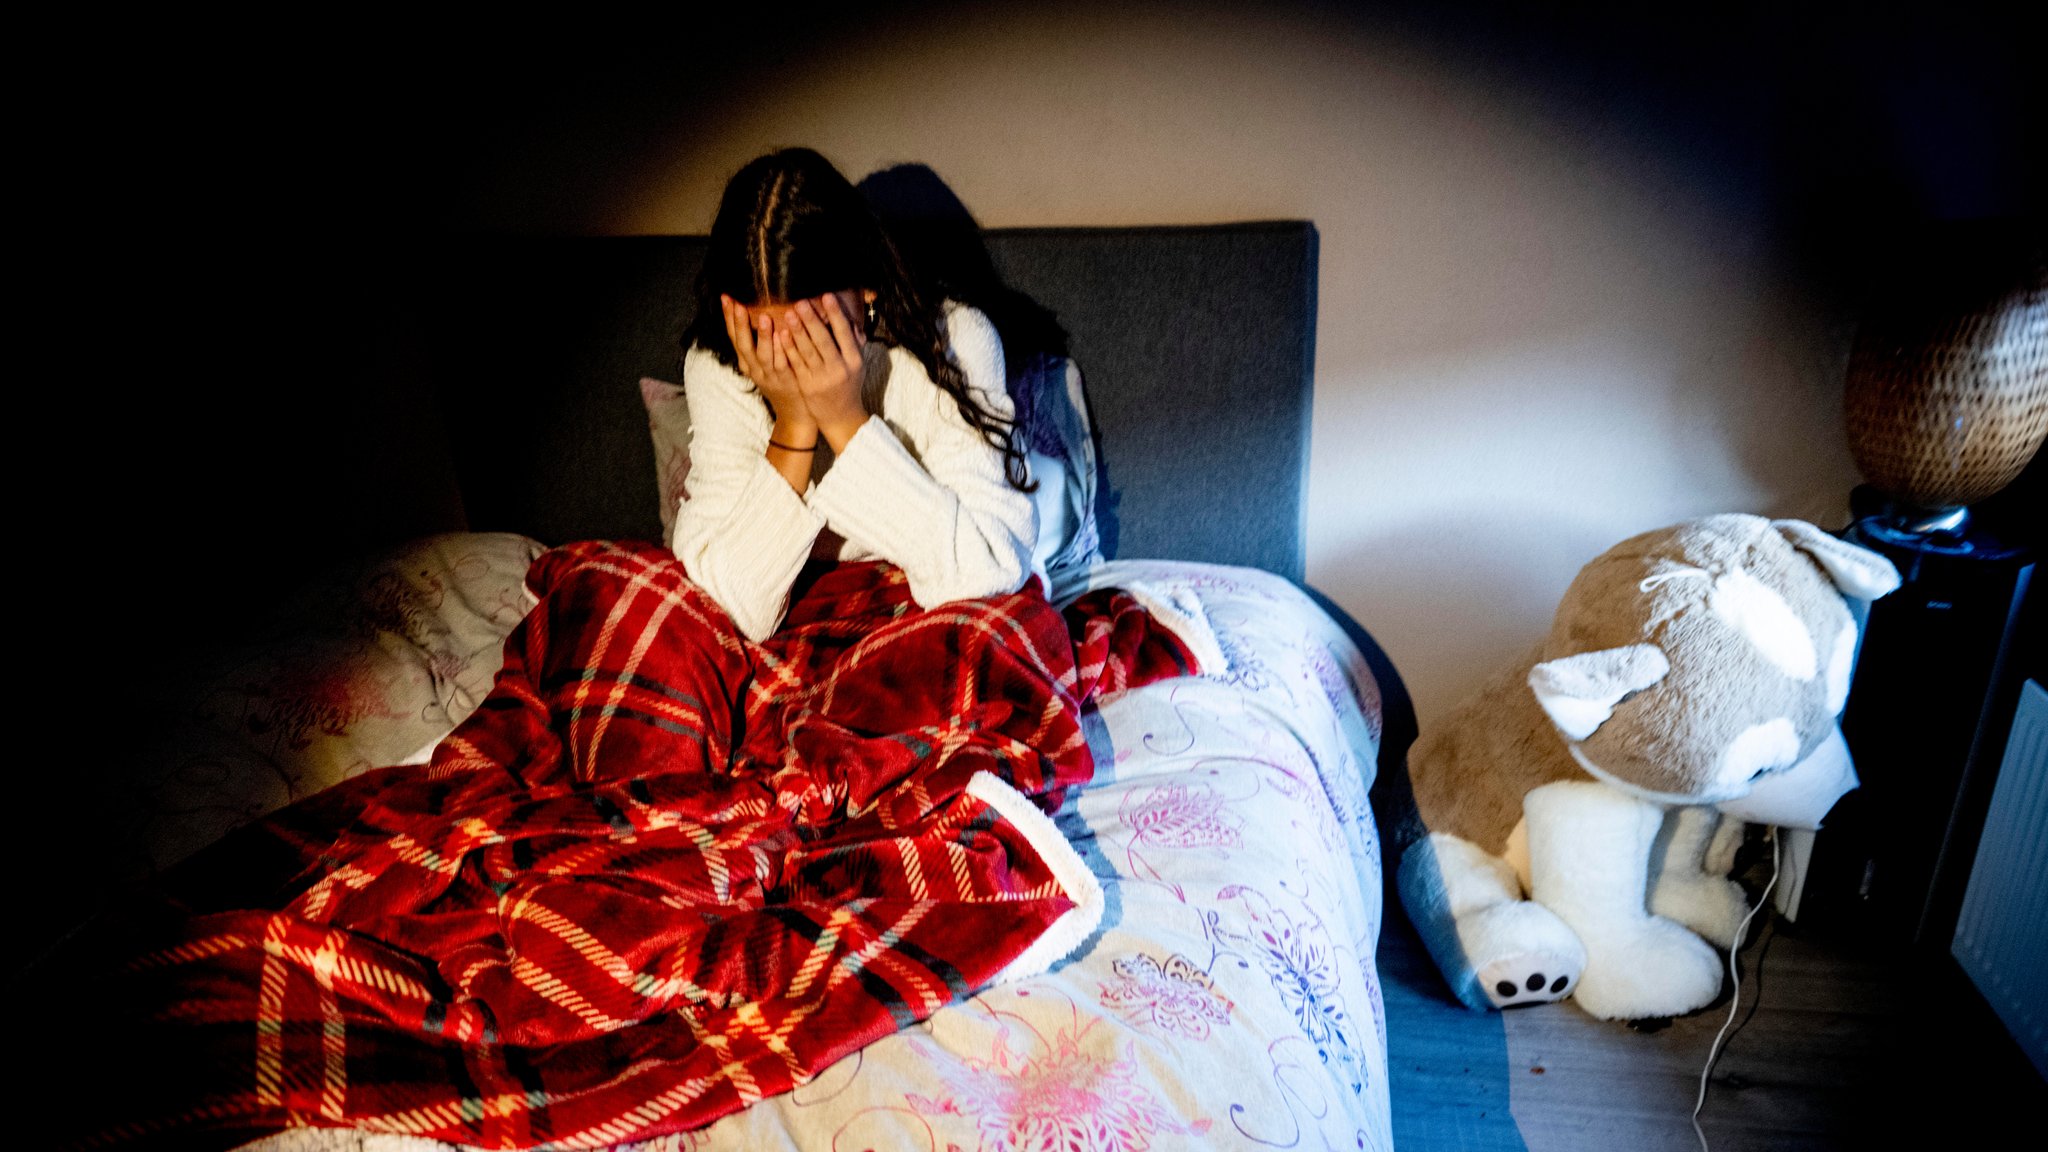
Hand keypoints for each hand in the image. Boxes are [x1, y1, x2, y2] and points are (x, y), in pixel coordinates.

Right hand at [722, 294, 814, 441]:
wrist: (794, 413)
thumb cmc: (781, 382)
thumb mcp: (764, 363)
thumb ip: (759, 341)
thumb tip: (758, 311)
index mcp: (747, 362)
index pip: (733, 337)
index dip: (729, 318)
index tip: (726, 297)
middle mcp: (755, 369)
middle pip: (743, 345)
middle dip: (740, 323)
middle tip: (738, 304)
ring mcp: (770, 376)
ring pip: (763, 355)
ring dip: (763, 336)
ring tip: (766, 317)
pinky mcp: (787, 381)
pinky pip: (783, 364)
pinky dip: (782, 350)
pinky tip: (785, 336)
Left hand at [775, 294, 868, 448]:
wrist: (840, 416)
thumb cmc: (849, 384)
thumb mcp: (857, 365)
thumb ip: (853, 343)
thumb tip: (850, 319)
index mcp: (854, 361)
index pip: (844, 334)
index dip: (835, 315)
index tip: (827, 296)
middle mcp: (839, 369)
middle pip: (824, 341)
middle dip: (812, 320)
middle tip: (801, 301)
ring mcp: (821, 378)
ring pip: (807, 351)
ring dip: (797, 331)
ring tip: (788, 313)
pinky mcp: (806, 386)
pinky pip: (796, 364)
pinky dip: (789, 348)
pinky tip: (781, 334)